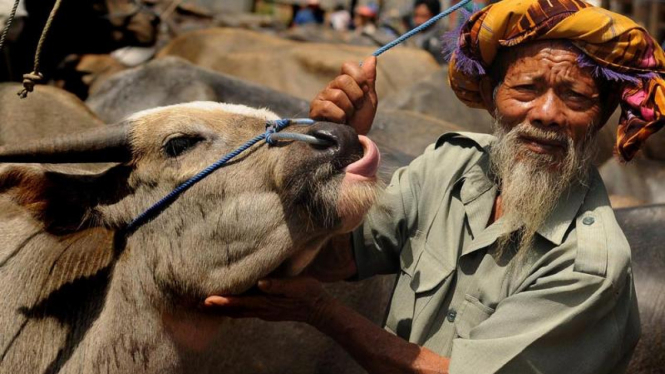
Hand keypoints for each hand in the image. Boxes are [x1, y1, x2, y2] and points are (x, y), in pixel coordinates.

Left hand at [203, 277, 334, 325]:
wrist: (320, 309)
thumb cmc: (309, 293)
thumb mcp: (297, 286)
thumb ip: (278, 285)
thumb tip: (261, 283)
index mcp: (267, 302)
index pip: (240, 302)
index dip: (223, 301)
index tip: (207, 299)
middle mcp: (263, 310)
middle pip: (234, 311)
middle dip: (215, 308)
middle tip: (196, 305)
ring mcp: (265, 312)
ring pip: (238, 313)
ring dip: (221, 310)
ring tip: (205, 306)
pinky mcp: (268, 311)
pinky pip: (245, 312)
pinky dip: (233, 309)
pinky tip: (228, 306)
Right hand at [310, 56, 377, 134]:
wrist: (354, 140)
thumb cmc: (360, 121)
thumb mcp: (369, 100)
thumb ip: (369, 80)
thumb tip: (372, 58)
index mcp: (345, 82)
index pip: (348, 66)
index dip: (359, 77)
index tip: (364, 91)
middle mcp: (331, 87)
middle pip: (343, 80)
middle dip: (356, 97)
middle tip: (357, 108)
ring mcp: (322, 98)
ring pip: (337, 95)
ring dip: (348, 110)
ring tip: (348, 118)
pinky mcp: (315, 110)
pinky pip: (327, 107)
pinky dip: (339, 117)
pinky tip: (339, 122)